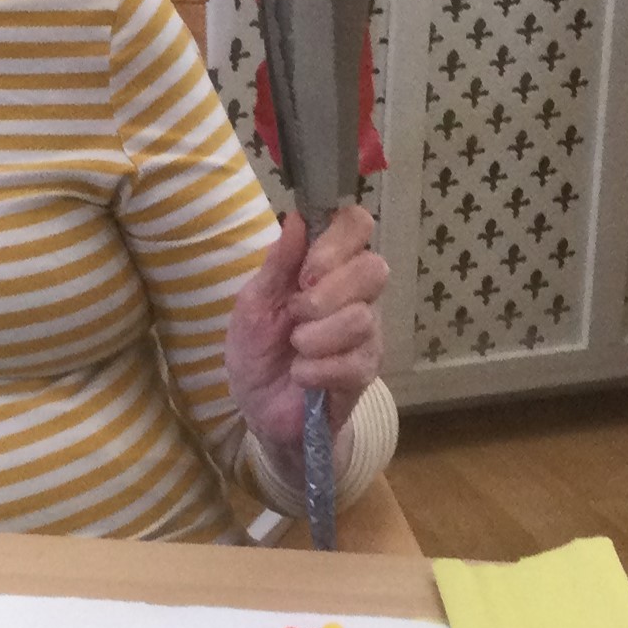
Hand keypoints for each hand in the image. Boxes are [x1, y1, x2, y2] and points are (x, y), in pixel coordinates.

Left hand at [224, 205, 386, 457]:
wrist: (259, 409)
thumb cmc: (258, 349)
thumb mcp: (254, 303)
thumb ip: (277, 264)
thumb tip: (296, 219)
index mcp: (328, 268)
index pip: (357, 226)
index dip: (336, 242)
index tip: (306, 271)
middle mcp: (356, 295)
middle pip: (373, 269)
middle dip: (326, 293)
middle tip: (296, 313)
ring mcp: (366, 334)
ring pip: (362, 319)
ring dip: (315, 336)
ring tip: (295, 347)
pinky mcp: (365, 372)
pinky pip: (354, 362)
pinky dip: (316, 369)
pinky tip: (301, 375)